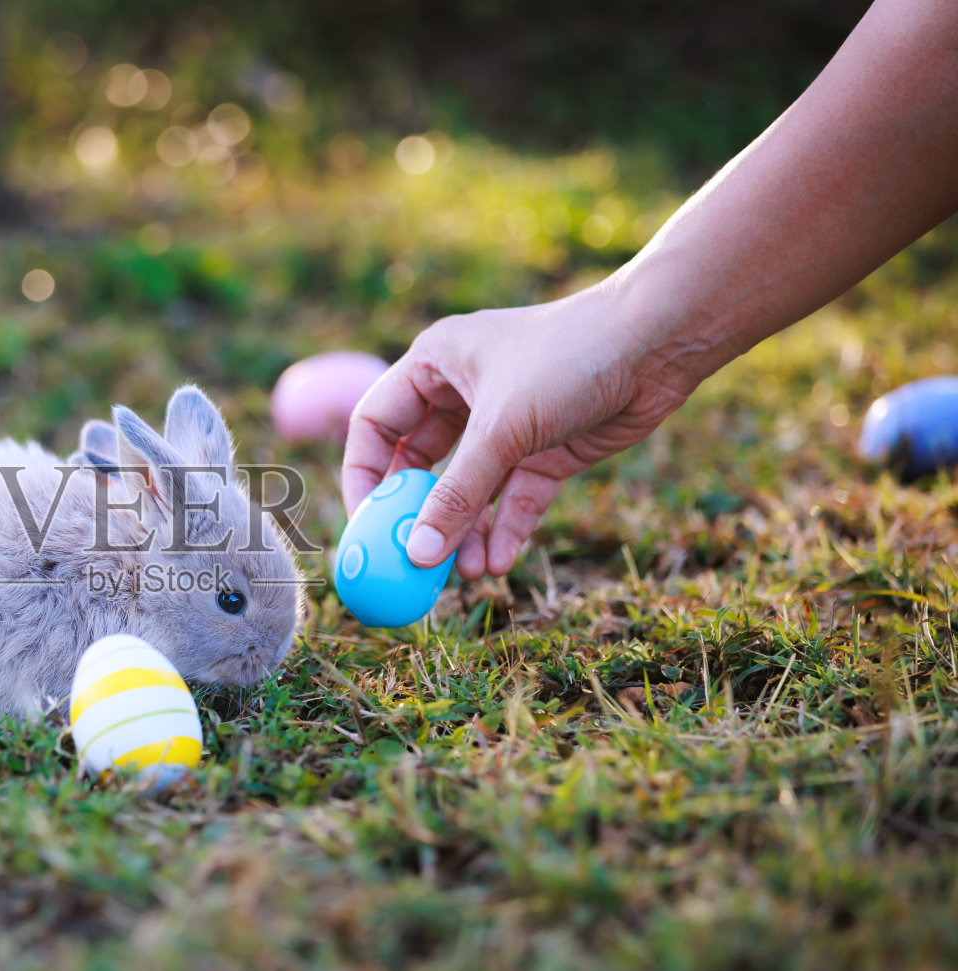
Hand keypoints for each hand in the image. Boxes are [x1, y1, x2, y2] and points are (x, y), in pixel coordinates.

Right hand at [341, 283, 707, 578]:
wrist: (660, 341)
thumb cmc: (569, 358)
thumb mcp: (502, 429)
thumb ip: (457, 494)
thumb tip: (417, 553)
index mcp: (435, 363)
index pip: (376, 424)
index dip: (364, 475)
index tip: (367, 526)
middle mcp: (463, 392)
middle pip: (421, 465)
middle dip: (421, 516)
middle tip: (413, 563)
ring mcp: (506, 424)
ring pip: (470, 489)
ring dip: (466, 532)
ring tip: (467, 574)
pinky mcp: (546, 449)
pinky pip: (512, 498)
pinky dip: (504, 529)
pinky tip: (498, 562)